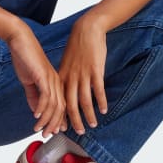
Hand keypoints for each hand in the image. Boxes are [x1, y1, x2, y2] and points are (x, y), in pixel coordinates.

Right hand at [6, 26, 65, 136]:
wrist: (20, 41)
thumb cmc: (25, 58)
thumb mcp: (30, 81)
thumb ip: (33, 95)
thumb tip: (36, 111)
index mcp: (56, 83)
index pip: (61, 106)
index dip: (58, 121)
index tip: (53, 132)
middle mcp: (57, 82)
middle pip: (60, 108)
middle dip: (55, 124)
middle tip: (47, 135)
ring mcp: (51, 79)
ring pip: (54, 105)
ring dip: (47, 120)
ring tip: (39, 130)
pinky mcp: (43, 76)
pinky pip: (45, 96)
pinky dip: (41, 108)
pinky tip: (36, 116)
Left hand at [59, 13, 108, 134]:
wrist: (86, 30)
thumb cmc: (77, 47)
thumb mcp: (66, 63)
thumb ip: (65, 78)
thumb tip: (65, 92)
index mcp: (61, 77)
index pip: (58, 101)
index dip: (60, 116)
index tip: (61, 128)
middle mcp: (70, 78)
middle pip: (70, 105)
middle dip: (74, 121)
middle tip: (78, 132)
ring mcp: (83, 74)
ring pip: (84, 100)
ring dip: (89, 114)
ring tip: (93, 124)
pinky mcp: (95, 70)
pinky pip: (98, 89)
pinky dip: (101, 101)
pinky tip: (104, 110)